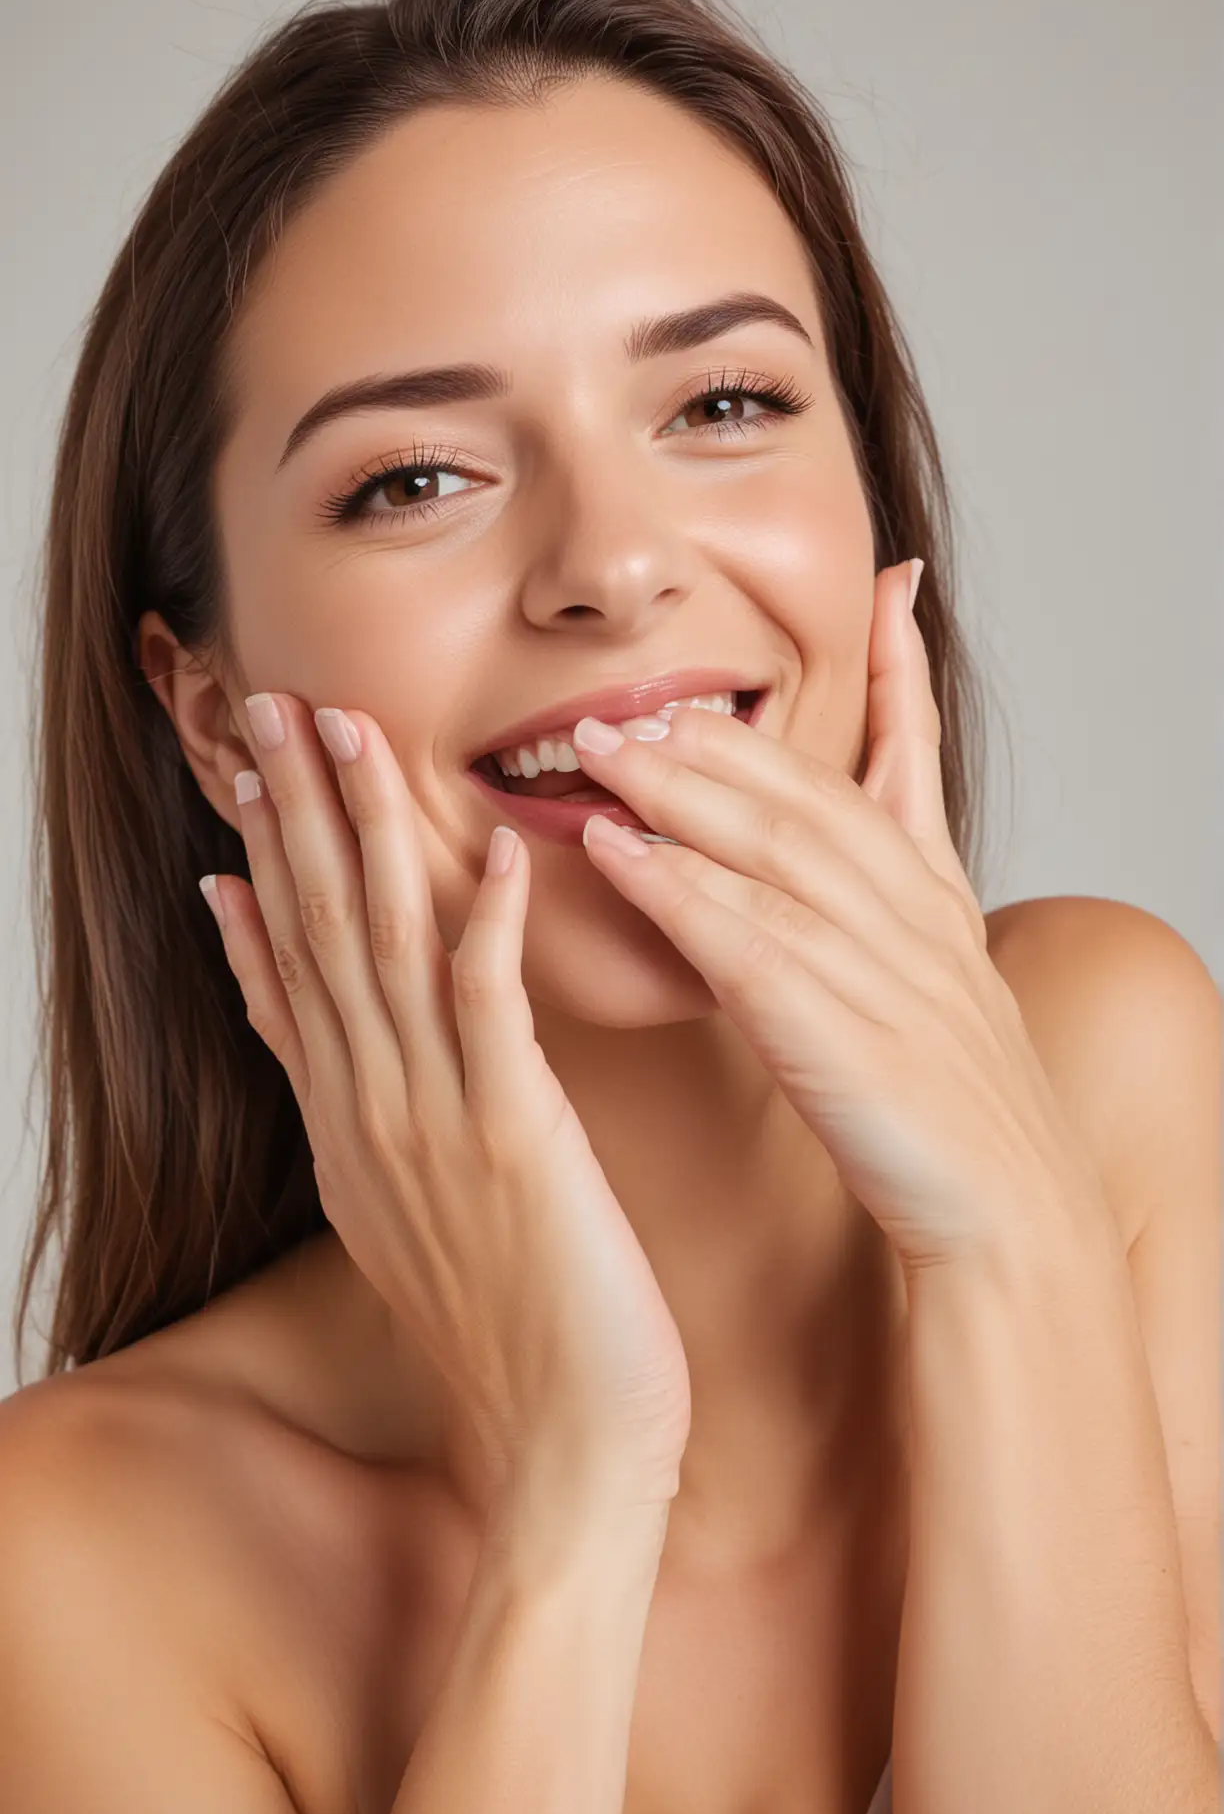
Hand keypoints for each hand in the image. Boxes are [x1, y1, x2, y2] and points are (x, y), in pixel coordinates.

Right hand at [200, 696, 691, 1522]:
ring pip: (384, 948)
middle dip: (291, 813)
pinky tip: (493, 851)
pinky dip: (485, 928)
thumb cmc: (514, 1331)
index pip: (287, 967)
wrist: (560, 1449)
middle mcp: (369, 1112)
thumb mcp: (406, 1214)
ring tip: (352, 733)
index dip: (262, 862)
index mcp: (348, 1125)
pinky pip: (490, 1012)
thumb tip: (328, 1048)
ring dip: (367, 832)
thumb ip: (367, 1118)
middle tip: (270, 707)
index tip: (239, 774)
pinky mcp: (513, 1142)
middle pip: (316, 934)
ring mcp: (431, 1125)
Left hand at [572, 560, 1107, 1271]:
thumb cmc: (949, 1097)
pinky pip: (745, 944)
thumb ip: (898, 891)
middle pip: (805, 797)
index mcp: (936, 896)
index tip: (860, 601)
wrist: (1007, 1212)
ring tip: (597, 750)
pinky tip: (614, 856)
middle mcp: (912, 916)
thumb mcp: (941, 970)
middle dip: (713, 739)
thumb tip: (866, 833)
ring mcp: (881, 971)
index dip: (879, 679)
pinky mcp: (839, 1035)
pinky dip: (677, 891)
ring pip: (771, 853)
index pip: (895, 764)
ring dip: (679, 794)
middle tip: (627, 699)